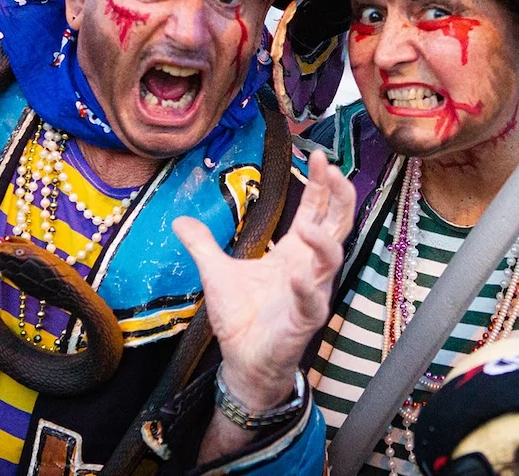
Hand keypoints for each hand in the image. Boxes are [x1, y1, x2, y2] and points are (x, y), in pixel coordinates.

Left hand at [175, 149, 355, 408]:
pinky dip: (307, 289)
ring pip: (332, 261)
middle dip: (339, 197)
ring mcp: (312, 293)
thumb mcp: (217, 272)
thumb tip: (180, 220)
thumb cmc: (242, 318)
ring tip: (308, 225)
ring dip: (323, 241)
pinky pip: (313, 302)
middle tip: (330, 170)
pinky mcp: (304, 321)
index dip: (321, 184)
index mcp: (294, 251)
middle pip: (338, 225)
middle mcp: (310, 267)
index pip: (317, 209)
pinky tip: (298, 277)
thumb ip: (203, 244)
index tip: (319, 156)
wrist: (243, 363)